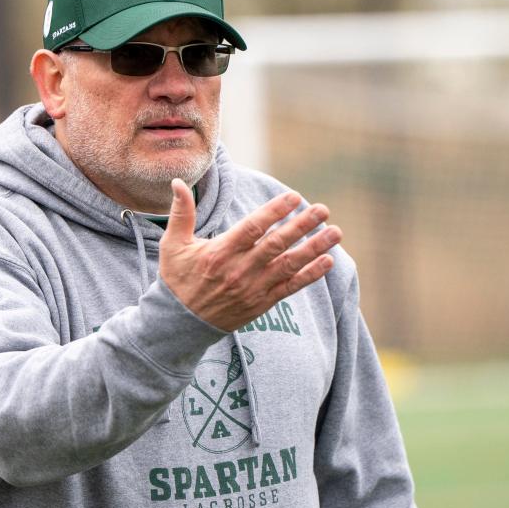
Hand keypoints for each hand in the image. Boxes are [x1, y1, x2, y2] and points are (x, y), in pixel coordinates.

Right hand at [159, 178, 341, 331]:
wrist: (180, 325)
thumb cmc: (177, 280)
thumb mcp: (173, 246)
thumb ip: (181, 214)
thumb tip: (177, 182)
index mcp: (219, 253)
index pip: (252, 228)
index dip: (274, 211)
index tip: (293, 197)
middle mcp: (239, 271)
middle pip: (276, 244)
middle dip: (302, 225)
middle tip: (323, 209)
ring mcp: (252, 288)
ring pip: (289, 265)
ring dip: (314, 248)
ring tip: (335, 233)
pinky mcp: (261, 304)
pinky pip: (290, 288)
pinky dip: (310, 275)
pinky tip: (328, 261)